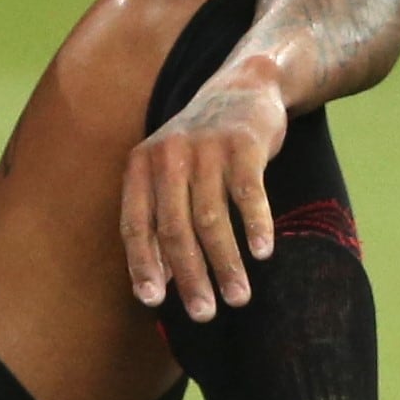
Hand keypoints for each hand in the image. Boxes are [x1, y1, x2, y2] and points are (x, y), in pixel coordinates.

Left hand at [120, 55, 289, 319]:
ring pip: (211, 219)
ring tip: (239, 298)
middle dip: (190, 277)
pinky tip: (264, 254)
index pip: (135, 225)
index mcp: (141, 165)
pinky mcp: (244, 143)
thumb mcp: (171, 171)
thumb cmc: (205, 145)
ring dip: (226, 264)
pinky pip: (249, 194)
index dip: (143, 265)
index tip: (155, 302)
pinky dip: (256, 226)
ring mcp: (206, 147)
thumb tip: (160, 283)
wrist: (246, 85)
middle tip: (204, 314)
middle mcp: (167, 154)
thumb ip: (161, 217)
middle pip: (174, 229)